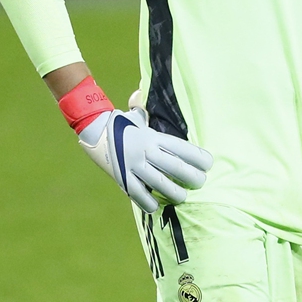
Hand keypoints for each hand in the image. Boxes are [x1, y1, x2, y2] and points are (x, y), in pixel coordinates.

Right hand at [79, 106, 211, 212]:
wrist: (93, 130)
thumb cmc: (123, 125)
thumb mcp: (140, 118)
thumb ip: (150, 113)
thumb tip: (147, 96)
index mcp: (154, 136)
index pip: (182, 148)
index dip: (198, 157)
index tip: (208, 164)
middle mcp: (146, 150)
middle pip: (176, 167)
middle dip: (192, 178)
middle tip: (200, 182)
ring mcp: (134, 165)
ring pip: (160, 183)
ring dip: (175, 192)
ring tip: (182, 197)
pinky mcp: (123, 177)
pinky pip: (139, 194)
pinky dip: (149, 202)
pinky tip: (156, 205)